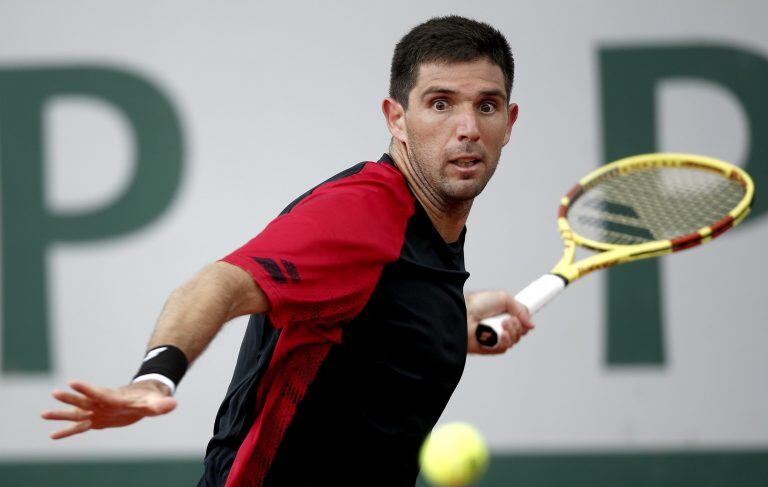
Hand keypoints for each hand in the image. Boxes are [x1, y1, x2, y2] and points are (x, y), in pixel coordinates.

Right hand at [41, 380, 176, 438]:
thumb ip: (163, 404)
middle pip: (84, 401)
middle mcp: (102, 403)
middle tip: (55, 394)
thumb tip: (172, 404)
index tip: (72, 382)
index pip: (99, 393)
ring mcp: (98, 412)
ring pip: (77, 414)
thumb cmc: (151, 398)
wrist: (145, 398)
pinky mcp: (97, 421)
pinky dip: (67, 432)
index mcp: (115, 397)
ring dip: (62, 415)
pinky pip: (79, 427)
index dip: (87, 389)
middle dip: (71, 399)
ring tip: (43, 414)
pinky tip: (53, 436)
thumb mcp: (158, 402)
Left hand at [466, 290, 534, 354]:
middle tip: (508, 319)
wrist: (463, 312)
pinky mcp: (488, 348)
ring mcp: (494, 338)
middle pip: (519, 332)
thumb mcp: (504, 298)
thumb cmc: (477, 303)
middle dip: (518, 326)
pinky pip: (504, 348)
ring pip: (513, 341)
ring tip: (503, 324)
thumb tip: (531, 325)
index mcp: (502, 315)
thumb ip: (521, 310)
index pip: (520, 323)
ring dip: (512, 332)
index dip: (524, 322)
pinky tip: (502, 334)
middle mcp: (498, 327)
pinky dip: (506, 341)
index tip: (524, 319)